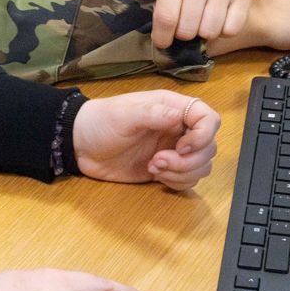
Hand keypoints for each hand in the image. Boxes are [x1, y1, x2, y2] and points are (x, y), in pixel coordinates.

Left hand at [73, 90, 218, 190]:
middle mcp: (178, 129)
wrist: (80, 146)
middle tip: (159, 160)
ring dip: (182, 172)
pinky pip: (187, 180)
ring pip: (201, 166)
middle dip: (189, 160)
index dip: (204, 135)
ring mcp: (173, 150)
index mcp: (173, 108)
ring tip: (154, 167)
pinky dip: (177, 182)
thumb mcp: (125, 114)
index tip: (183, 147)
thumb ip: (154, 114)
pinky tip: (154, 174)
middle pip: (209, 147)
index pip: (209, 119)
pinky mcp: (165, 170)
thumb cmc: (101, 122)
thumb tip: (180, 116)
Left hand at [108, 0, 255, 48]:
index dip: (162, 37)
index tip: (163, 41)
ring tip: (200, 23)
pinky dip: (223, 32)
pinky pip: (230, 29)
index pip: (166, 18)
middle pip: (187, 29)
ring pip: (209, 32)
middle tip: (185, 26)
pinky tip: (218, 21)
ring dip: (204, 34)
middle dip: (184, 34)